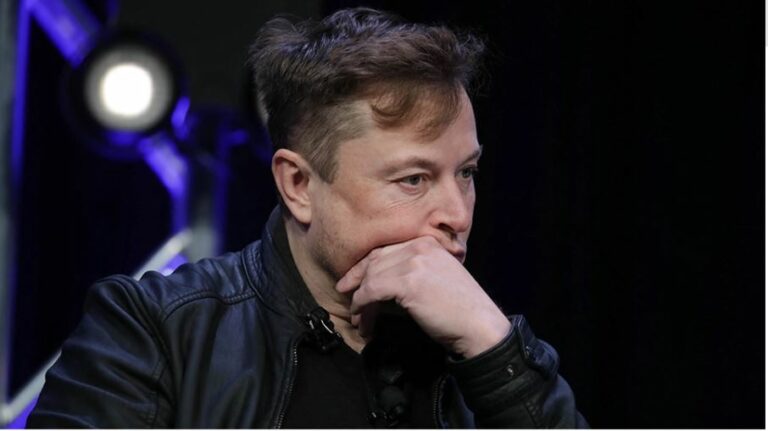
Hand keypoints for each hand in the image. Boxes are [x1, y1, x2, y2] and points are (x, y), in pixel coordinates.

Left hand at [335, 236, 510, 357]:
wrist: (479, 325)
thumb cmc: (459, 309)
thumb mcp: (435, 279)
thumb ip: (410, 274)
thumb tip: (378, 286)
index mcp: (427, 242)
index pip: (386, 249)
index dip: (365, 264)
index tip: (352, 279)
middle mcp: (419, 246)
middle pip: (375, 259)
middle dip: (355, 277)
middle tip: (343, 293)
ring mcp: (414, 262)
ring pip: (371, 277)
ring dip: (359, 300)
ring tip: (357, 318)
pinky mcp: (408, 282)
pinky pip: (372, 291)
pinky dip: (363, 306)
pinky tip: (363, 319)